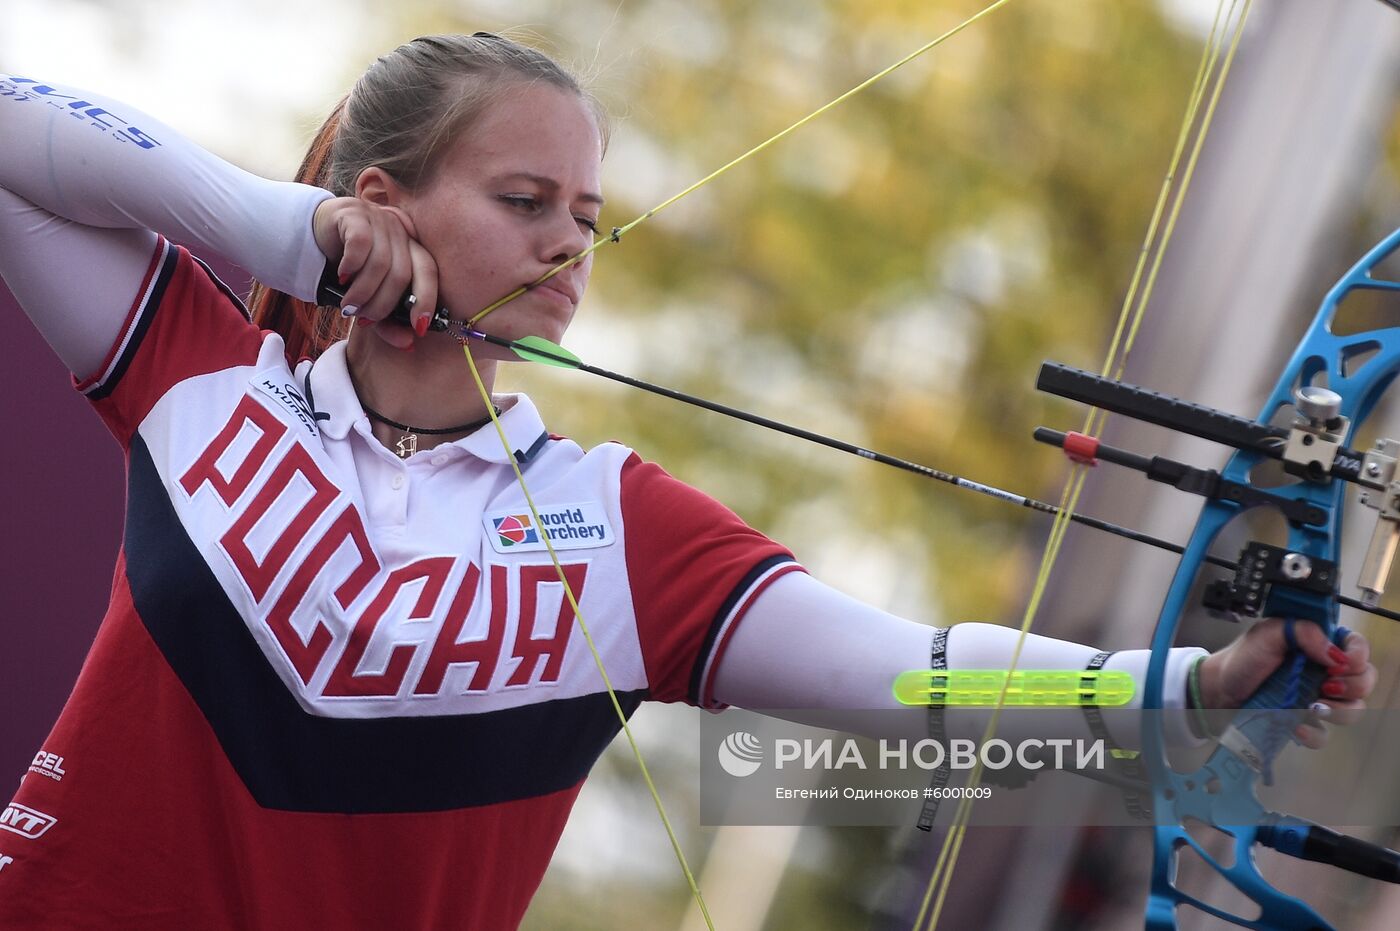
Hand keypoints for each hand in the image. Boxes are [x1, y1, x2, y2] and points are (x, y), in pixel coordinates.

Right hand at [312, 196, 437, 348]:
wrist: (315, 235)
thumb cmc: (348, 270)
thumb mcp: (369, 298)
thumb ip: (387, 321)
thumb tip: (408, 345)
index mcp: (411, 248)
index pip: (428, 272)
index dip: (427, 300)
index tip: (419, 327)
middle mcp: (399, 231)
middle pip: (402, 273)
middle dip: (383, 304)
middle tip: (364, 318)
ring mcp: (378, 219)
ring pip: (380, 262)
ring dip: (363, 292)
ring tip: (348, 305)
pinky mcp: (354, 213)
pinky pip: (360, 243)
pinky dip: (352, 266)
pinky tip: (342, 277)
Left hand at [1198, 618, 1374, 747]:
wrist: (1216, 690)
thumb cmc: (1241, 659)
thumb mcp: (1268, 633)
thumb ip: (1303, 632)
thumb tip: (1335, 653)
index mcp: (1317, 645)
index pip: (1356, 647)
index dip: (1357, 655)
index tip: (1341, 662)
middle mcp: (1322, 672)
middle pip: (1363, 680)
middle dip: (1353, 685)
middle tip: (1327, 685)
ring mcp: (1316, 699)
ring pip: (1352, 710)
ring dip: (1339, 711)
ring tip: (1313, 706)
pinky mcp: (1303, 722)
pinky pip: (1323, 735)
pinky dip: (1313, 733)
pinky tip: (1296, 726)